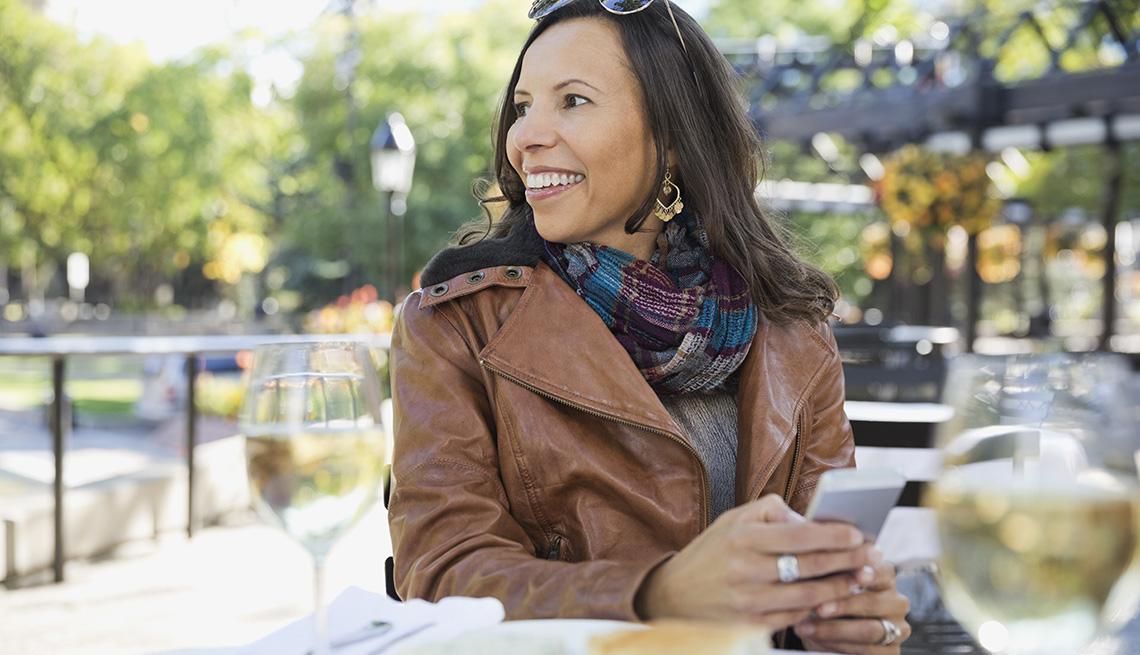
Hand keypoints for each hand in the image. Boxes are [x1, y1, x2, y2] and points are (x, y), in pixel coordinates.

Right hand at [635, 494, 880, 627]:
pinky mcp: (750, 625)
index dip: (835, 536)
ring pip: (809, 596)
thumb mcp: (732, 521)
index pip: (800, 535)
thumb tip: (807, 517)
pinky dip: (817, 609)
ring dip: (841, 589)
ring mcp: (749, 601)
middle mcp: (745, 570)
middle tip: (873, 557)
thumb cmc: (709, 554)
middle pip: (812, 566)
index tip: (858, 534)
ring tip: (860, 579)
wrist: (672, 596)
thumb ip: (770, 511)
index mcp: (743, 538)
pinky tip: (833, 600)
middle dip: (849, 561)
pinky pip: (795, 617)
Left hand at [794, 560, 910, 653]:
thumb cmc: (827, 595)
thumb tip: (812, 550)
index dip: (872, 573)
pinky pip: (867, 651)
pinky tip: (816, 640)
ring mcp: (897, 629)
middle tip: (817, 607)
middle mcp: (896, 602)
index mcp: (885, 578)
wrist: (828, 628)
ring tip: (805, 627)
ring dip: (834, 629)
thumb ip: (828, 566)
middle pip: (872, 603)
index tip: (857, 574)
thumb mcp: (828, 578)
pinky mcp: (890, 652)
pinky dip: (838, 646)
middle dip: (843, 605)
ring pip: (869, 630)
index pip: (884, 572)